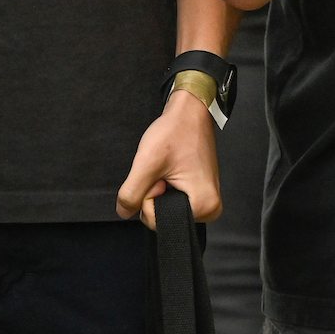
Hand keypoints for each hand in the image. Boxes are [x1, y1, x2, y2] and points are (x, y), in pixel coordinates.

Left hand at [116, 88, 221, 226]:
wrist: (190, 113)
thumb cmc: (175, 132)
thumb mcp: (147, 163)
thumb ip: (131, 193)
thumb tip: (124, 212)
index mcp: (204, 206)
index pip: (157, 220)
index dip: (148, 196)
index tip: (158, 173)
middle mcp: (210, 209)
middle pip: (163, 216)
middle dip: (155, 194)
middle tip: (163, 169)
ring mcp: (207, 203)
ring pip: (166, 208)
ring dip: (160, 189)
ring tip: (169, 167)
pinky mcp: (202, 195)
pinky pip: (174, 200)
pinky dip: (166, 187)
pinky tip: (172, 169)